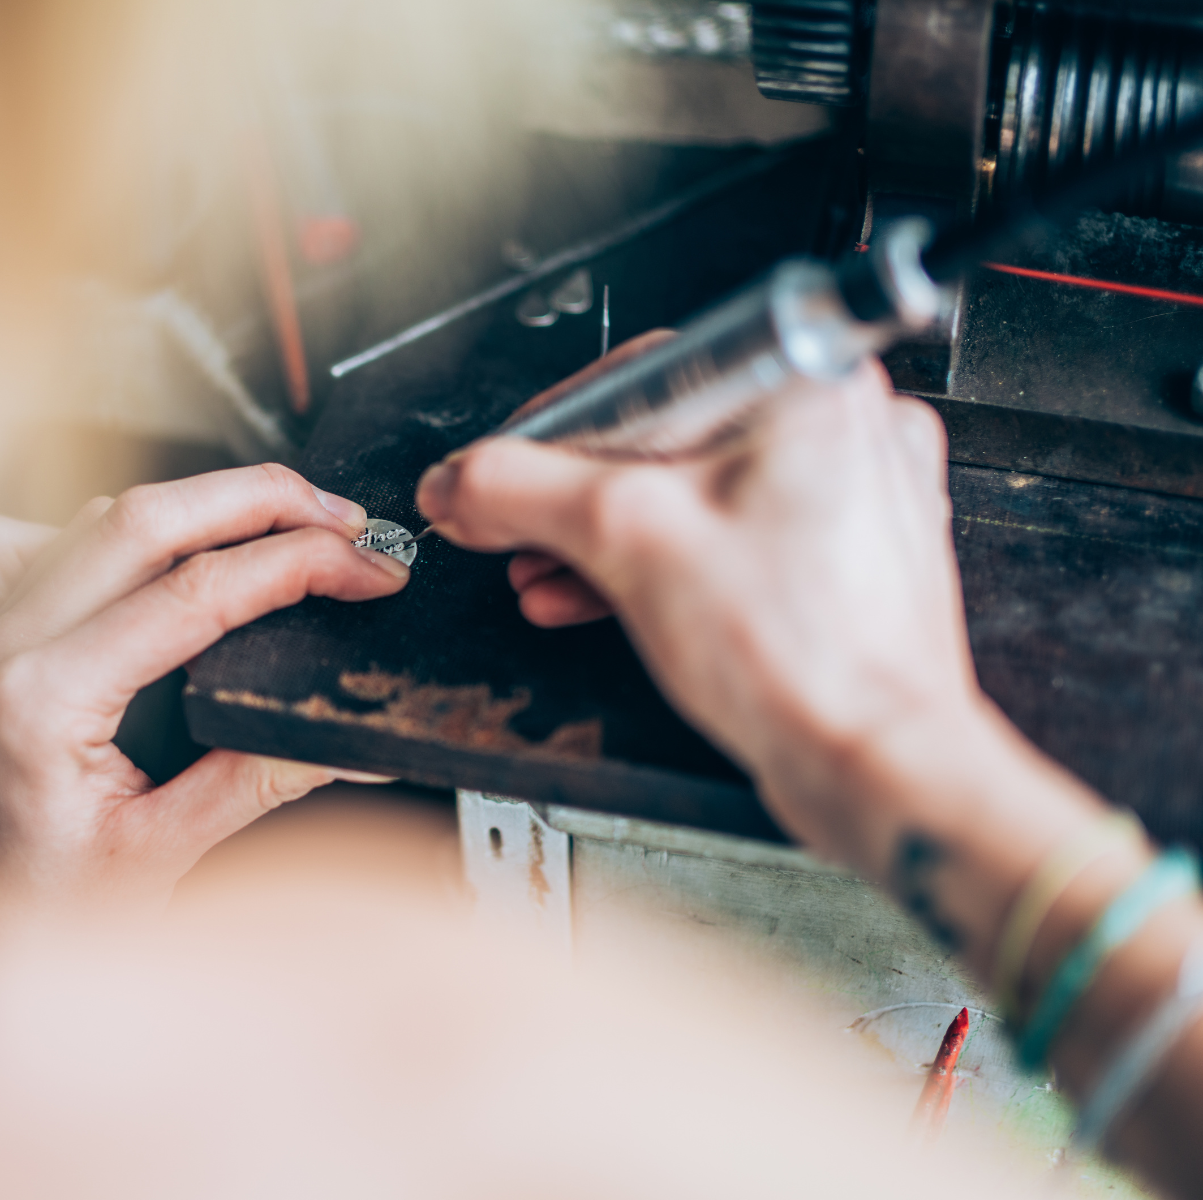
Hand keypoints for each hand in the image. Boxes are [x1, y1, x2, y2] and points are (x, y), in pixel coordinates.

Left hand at [0, 464, 408, 912]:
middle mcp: (2, 652)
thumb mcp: (161, 858)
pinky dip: (98, 533)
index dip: (297, 563)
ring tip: (280, 524)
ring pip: (93, 518)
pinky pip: (30, 545)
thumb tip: (355, 740)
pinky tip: (145, 559)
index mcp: (44, 702)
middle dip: (258, 499)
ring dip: (195, 506)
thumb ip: (260, 783)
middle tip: (339, 517)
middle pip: (143, 519)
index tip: (365, 567)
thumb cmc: (31, 918)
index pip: (194, 593)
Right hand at [415, 356, 986, 864]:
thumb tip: (458, 480)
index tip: (493, 473)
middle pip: (655, 436)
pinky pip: (720, 538)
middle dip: (565, 494)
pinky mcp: (830, 558)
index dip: (546, 430)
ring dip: (598, 536)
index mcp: (805, 383)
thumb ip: (519, 492)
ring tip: (539, 571)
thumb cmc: (802, 653)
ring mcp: (841, 495)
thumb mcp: (625, 540)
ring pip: (685, 492)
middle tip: (507, 526)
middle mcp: (838, 424)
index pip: (638, 376)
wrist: (872, 760)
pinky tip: (588, 593)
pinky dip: (652, 563)